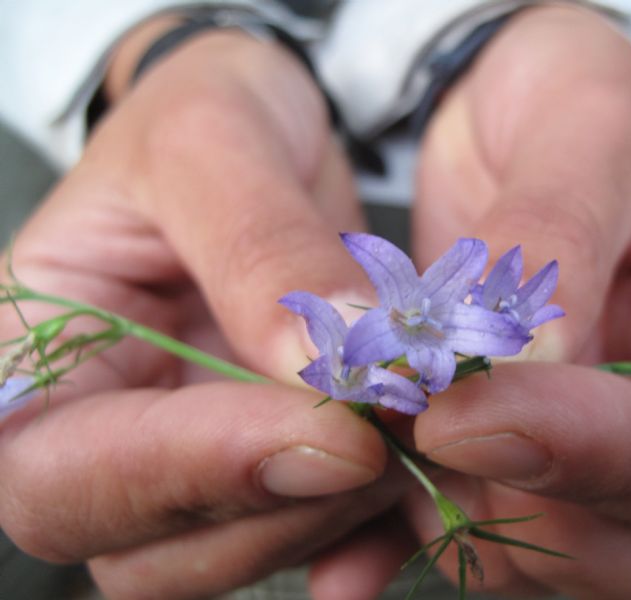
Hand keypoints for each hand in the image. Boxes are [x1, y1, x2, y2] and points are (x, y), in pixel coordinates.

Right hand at [0, 29, 403, 598]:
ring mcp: (188, 459)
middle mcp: (102, 432)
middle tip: (382, 431)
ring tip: (402, 420)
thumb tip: (327, 366)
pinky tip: (411, 483)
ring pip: (235, 555)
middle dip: (275, 505)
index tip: (326, 427)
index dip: (188, 469)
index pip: (60, 473)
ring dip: (333, 511)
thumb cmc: (199, 116)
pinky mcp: (266, 462)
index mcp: (34, 360)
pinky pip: (309, 536)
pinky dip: (367, 528)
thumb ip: (258, 251)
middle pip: (146, 550)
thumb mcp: (211, 142)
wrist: (260, 133)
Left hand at [310, 6, 630, 598]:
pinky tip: (340, 556)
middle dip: (538, 523)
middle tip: (428, 434)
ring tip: (379, 432)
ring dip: (458, 520)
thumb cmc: (570, 100)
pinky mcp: (497, 453)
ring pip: (550, 559)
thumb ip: (563, 237)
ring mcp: (579, 451)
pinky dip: (398, 544)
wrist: (505, 114)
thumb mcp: (587, 125)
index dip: (601, 456)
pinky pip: (460, 532)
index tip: (468, 410)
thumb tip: (526, 359)